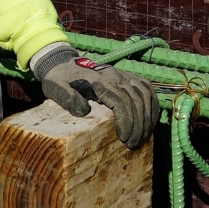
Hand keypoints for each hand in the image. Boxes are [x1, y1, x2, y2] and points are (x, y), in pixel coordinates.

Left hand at [30, 44, 157, 149]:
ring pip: (144, 94)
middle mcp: (115, 75)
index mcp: (99, 80)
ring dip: (147, 117)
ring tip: (142, 137)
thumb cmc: (59, 79)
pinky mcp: (127, 76)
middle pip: (135, 100)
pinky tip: (151, 121)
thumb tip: (85, 110)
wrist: (62, 63)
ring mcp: (123, 74)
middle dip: (138, 125)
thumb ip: (67, 98)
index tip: (124, 138)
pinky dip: (152, 104)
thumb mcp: (55, 88)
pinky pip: (146, 88)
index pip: (121, 101)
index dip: (127, 121)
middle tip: (133, 144)